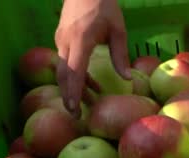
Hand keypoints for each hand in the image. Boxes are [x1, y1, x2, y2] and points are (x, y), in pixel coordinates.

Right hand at [55, 0, 130, 116]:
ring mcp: (60, 40)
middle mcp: (66, 41)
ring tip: (86, 103)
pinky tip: (90, 84)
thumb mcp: (118, 30)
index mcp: (81, 40)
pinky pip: (66, 62)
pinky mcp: (61, 39)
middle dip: (68, 96)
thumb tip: (127, 79)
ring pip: (64, 70)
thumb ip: (120, 55)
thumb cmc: (104, 6)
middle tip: (76, 116)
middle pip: (64, 75)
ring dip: (73, 87)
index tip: (74, 108)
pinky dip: (75, 75)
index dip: (74, 92)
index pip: (75, 71)